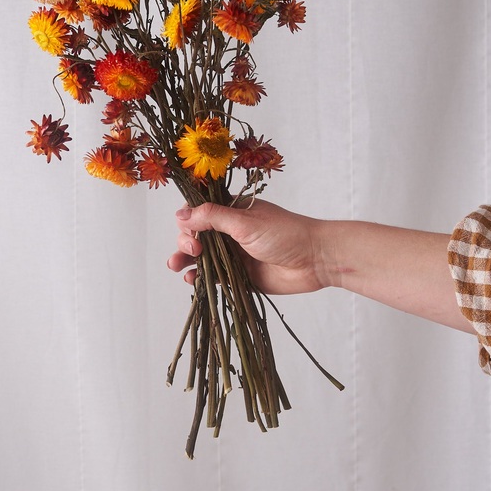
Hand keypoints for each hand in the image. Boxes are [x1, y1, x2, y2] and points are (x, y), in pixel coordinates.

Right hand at [167, 199, 330, 294]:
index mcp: (231, 211)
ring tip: (175, 265)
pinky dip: (199, 278)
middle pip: (195, 234)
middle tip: (194, 250)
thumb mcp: (245, 222)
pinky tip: (192, 280)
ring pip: (201, 257)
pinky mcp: (238, 275)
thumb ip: (212, 217)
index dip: (188, 221)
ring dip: (185, 260)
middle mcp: (229, 231)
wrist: (315, 260)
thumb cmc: (285, 233)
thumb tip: (180, 214)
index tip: (191, 232)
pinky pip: (213, 276)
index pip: (198, 212)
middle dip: (186, 241)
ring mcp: (233, 254)